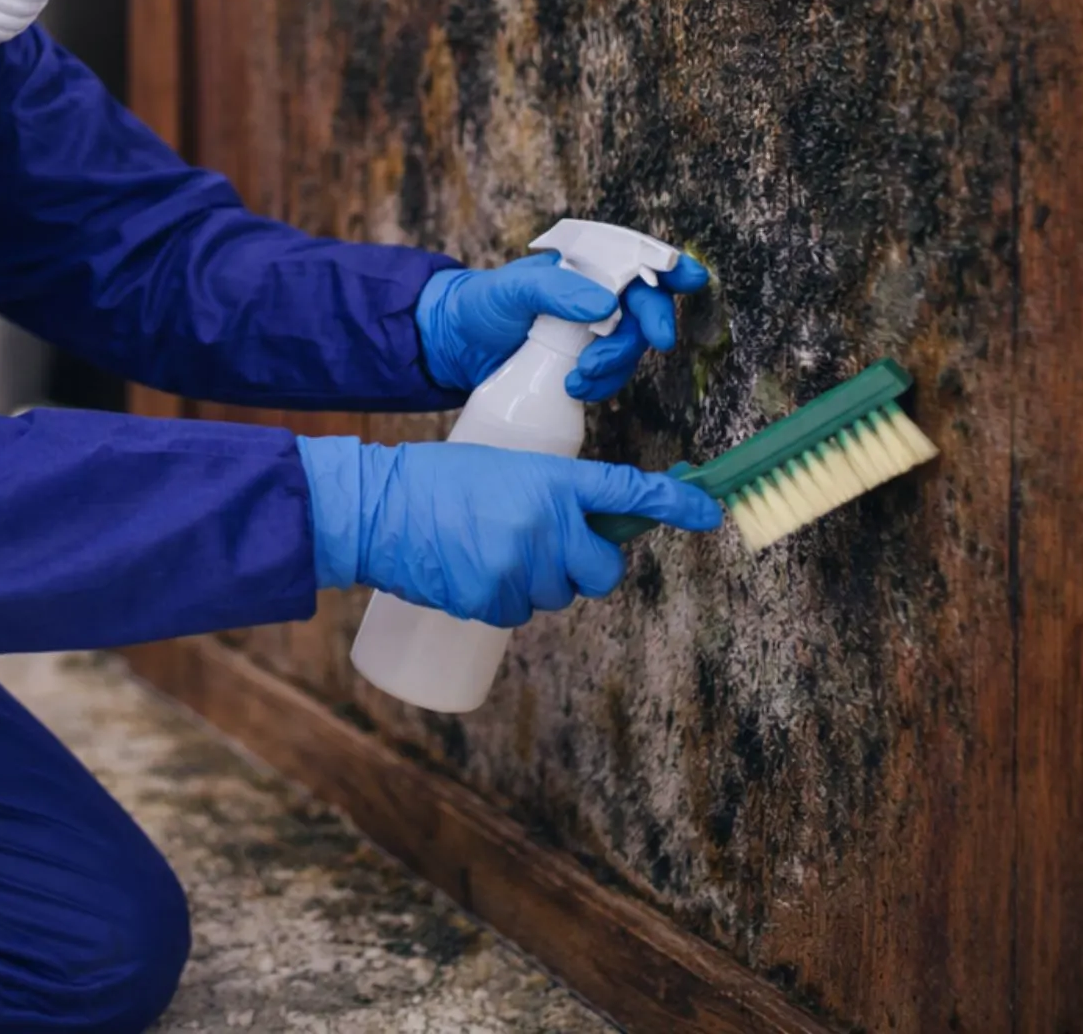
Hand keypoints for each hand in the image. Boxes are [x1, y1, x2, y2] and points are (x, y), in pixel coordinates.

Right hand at [298, 436, 722, 626]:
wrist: (374, 509)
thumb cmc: (433, 479)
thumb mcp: (502, 469)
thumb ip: (549, 496)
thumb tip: (585, 529)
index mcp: (551, 480)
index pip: (628, 493)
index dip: (675, 504)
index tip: (708, 512)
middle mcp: (546, 525)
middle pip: (603, 570)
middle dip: (585, 565)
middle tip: (548, 546)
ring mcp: (521, 567)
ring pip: (559, 595)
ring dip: (539, 581)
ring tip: (491, 550)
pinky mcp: (493, 600)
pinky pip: (520, 612)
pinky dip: (504, 598)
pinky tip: (472, 569)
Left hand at [415, 252, 711, 400]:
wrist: (456, 348)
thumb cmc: (481, 304)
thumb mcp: (511, 290)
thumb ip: (555, 290)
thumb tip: (606, 304)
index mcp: (585, 266)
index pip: (637, 259)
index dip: (670, 267)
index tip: (691, 279)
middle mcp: (597, 296)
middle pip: (645, 308)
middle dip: (647, 328)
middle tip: (647, 344)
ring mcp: (593, 332)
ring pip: (631, 347)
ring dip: (614, 364)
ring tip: (578, 375)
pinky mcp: (584, 364)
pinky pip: (611, 376)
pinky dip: (600, 384)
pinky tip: (573, 388)